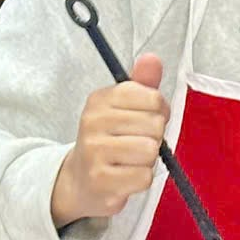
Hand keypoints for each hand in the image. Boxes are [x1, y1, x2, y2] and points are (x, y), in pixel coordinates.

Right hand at [51, 53, 167, 227]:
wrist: (80, 181)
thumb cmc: (108, 141)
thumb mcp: (122, 108)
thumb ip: (141, 84)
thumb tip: (152, 58)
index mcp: (99, 99)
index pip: (153, 98)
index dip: (159, 112)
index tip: (144, 120)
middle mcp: (92, 122)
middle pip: (155, 125)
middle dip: (153, 138)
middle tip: (135, 143)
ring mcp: (94, 152)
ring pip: (150, 151)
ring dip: (148, 160)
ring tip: (130, 160)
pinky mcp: (101, 180)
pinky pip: (144, 177)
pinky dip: (141, 179)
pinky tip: (125, 176)